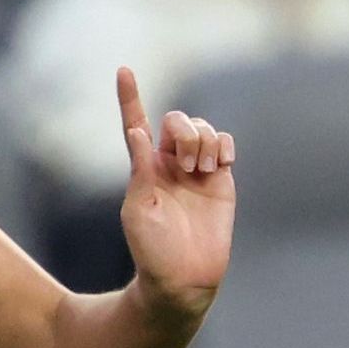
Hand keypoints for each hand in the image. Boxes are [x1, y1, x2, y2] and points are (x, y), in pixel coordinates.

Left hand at [114, 68, 237, 318]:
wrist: (185, 278)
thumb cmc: (152, 249)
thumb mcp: (138, 208)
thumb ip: (141, 168)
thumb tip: (137, 131)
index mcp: (143, 167)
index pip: (136, 123)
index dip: (130, 96)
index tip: (123, 69)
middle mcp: (169, 163)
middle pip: (178, 120)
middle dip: (185, 133)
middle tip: (187, 166)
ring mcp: (197, 170)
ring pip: (204, 129)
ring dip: (204, 143)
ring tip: (202, 173)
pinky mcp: (221, 180)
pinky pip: (225, 144)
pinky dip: (223, 146)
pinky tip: (219, 164)